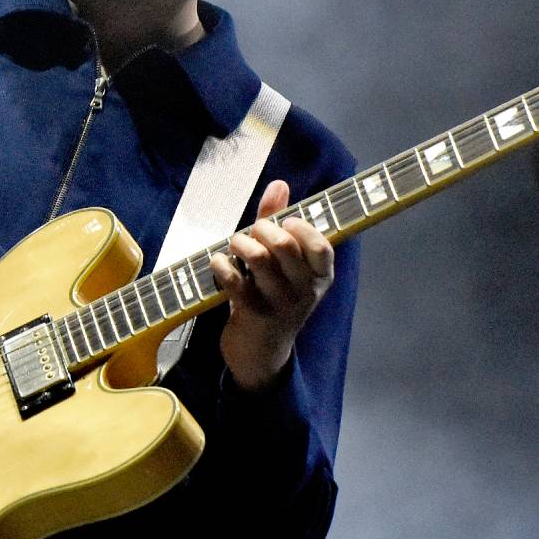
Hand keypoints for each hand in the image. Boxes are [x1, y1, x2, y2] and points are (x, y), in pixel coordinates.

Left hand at [210, 179, 335, 391]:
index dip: (300, 227)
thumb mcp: (283, 264)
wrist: (261, 354)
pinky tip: (217, 263)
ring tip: (234, 244)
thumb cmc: (273, 297)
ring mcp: (280, 305)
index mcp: (320, 276)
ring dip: (239, 243)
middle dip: (262, 228)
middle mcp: (305, 291)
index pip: (321, 245)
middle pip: (284, 245)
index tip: (284, 223)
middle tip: (250, 232)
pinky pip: (234, 281)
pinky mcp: (254, 315)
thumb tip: (279, 184)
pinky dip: (221, 265)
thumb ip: (279, 222)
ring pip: (258, 259)